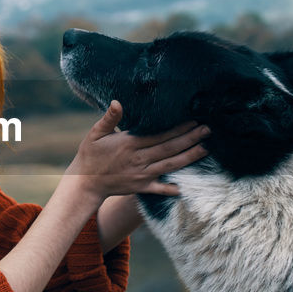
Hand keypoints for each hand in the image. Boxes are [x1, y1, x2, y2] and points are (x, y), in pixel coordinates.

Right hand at [65, 101, 209, 199]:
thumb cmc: (90, 154)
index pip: (159, 135)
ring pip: (169, 165)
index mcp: (129, 144)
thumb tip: (118, 102)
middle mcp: (138, 159)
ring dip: (189, 157)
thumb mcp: (95, 133)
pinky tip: (185, 187)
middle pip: (169, 148)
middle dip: (190, 139)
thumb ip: (109, 118)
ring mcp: (141, 175)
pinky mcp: (140, 187)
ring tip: (205, 149)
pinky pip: (159, 189)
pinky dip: (171, 189)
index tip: (193, 120)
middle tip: (207, 130)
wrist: (85, 182)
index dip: (178, 128)